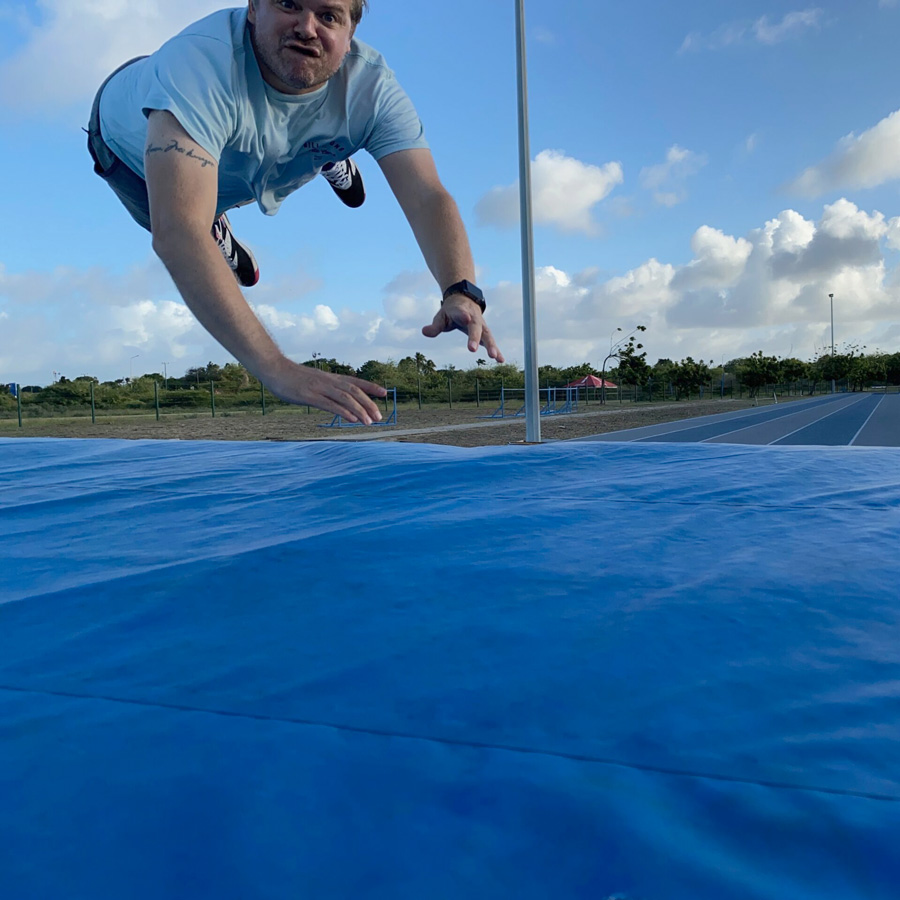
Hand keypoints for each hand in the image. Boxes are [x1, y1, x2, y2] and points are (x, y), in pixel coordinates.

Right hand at [264, 358, 386, 424]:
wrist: (273, 369)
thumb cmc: (291, 377)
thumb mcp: (312, 380)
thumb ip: (325, 389)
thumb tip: (335, 399)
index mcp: (330, 378)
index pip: (355, 381)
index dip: (370, 387)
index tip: (384, 393)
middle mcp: (328, 382)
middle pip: (354, 391)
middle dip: (368, 403)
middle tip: (379, 416)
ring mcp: (319, 388)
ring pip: (345, 398)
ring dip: (359, 410)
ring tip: (369, 422)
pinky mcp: (309, 396)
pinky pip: (330, 404)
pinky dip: (343, 412)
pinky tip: (352, 419)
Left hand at [422, 294, 504, 362]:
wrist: (465, 299)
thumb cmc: (451, 311)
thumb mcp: (441, 316)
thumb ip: (435, 326)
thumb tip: (424, 332)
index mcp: (461, 311)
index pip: (461, 313)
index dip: (463, 316)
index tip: (466, 318)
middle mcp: (473, 318)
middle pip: (475, 327)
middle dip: (475, 337)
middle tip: (472, 349)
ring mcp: (481, 325)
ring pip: (487, 335)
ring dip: (491, 345)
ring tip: (494, 356)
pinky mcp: (485, 333)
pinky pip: (491, 342)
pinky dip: (497, 350)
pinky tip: (501, 361)